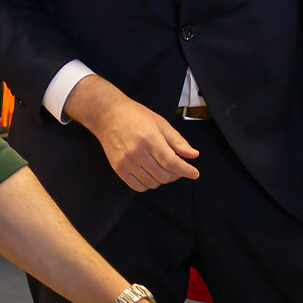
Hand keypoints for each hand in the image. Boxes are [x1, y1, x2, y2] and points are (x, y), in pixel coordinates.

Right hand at [66, 76, 199, 191]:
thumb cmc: (136, 116)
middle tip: (179, 167)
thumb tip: (193, 155)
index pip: (171, 162)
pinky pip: (138, 186)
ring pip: (152, 183)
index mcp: (149, 139)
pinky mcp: (118, 169)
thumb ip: (178, 141)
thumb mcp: (160, 123)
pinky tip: (151, 173)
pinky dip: (149, 184)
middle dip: (176, 174)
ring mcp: (125, 162)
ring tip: (164, 168)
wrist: (108, 115)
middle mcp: (136, 152)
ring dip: (163, 179)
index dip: (185, 170)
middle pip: (163, 175)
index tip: (194, 173)